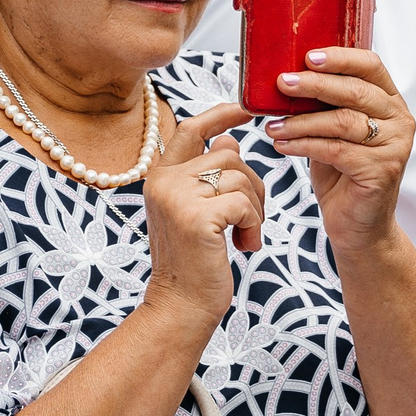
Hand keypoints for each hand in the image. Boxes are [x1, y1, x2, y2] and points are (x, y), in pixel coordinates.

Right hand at [138, 101, 263, 327]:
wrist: (181, 306)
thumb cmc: (195, 261)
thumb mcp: (199, 211)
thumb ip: (210, 175)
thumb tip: (230, 140)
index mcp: (161, 176)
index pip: (191, 128)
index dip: (221, 114)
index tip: (246, 109)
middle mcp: (163, 181)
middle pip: (230, 156)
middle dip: (252, 187)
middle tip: (248, 221)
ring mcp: (177, 197)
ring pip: (241, 177)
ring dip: (255, 209)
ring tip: (244, 237)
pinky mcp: (196, 217)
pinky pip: (245, 203)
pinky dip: (254, 225)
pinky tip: (244, 246)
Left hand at [263, 47, 412, 252]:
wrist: (358, 226)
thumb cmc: (343, 175)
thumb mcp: (333, 131)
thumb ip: (324, 104)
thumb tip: (287, 76)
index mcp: (389, 102)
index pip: (370, 66)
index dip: (339, 57)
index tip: (307, 56)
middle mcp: (399, 120)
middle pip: (355, 90)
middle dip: (314, 84)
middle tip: (283, 83)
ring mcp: (394, 146)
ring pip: (342, 121)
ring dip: (301, 121)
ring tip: (272, 124)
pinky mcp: (382, 170)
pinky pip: (335, 149)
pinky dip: (303, 145)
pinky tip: (282, 145)